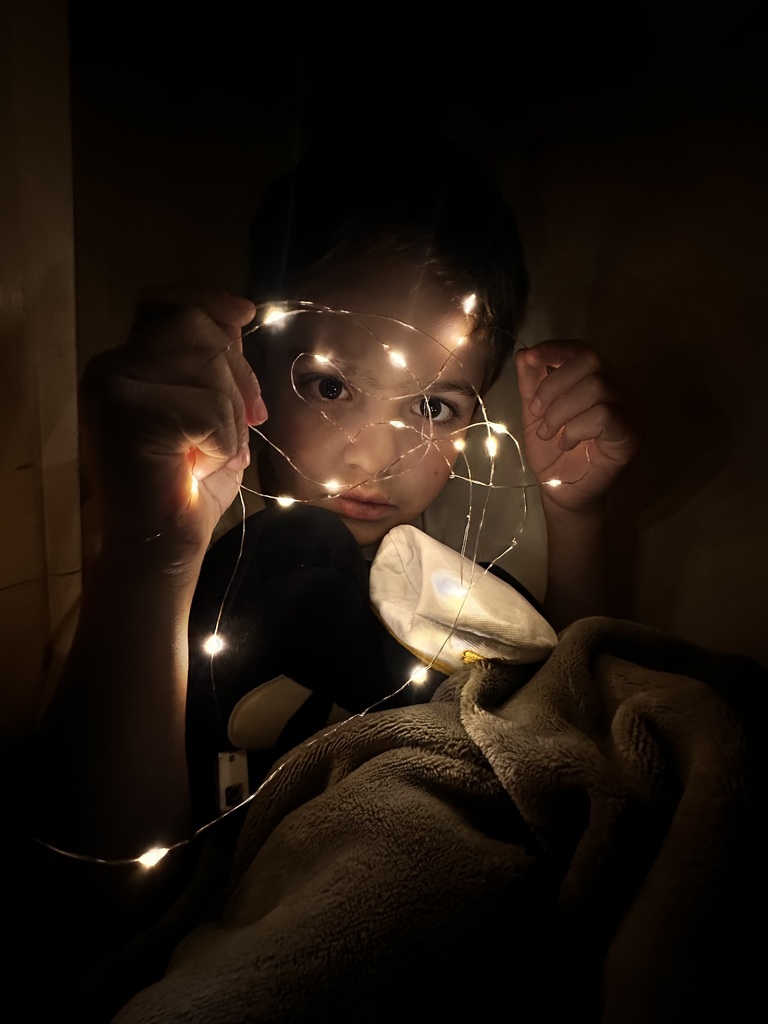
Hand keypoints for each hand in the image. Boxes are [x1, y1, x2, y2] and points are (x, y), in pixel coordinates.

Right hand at [80, 289, 265, 551]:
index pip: (164, 306)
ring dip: (232, 416)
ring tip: (214, 454)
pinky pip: (211, 407)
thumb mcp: (211, 416)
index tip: (246, 315)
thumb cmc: (188, 490)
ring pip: (208, 363)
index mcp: (125, 367)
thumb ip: (215, 368)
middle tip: (252, 420)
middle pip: (195, 327)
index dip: (207, 302)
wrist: (160, 548)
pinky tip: (201, 469)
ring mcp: (111, 386)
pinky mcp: (126, 411)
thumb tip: (237, 316)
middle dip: (238, 373)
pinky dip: (224, 443)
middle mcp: (109, 368)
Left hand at [515, 340, 640, 513]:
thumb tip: (524, 354)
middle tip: (536, 412)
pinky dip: (576, 427)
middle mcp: (619, 390)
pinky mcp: (632, 435)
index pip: (582, 350)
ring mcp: (630, 411)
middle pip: (591, 361)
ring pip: (597, 386)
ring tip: (548, 433)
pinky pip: (605, 415)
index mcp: (598, 380)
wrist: (562, 494)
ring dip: (561, 410)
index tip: (529, 358)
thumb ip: (532, 385)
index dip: (555, 348)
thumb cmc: (553, 454)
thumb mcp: (536, 415)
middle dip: (554, 383)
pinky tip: (566, 443)